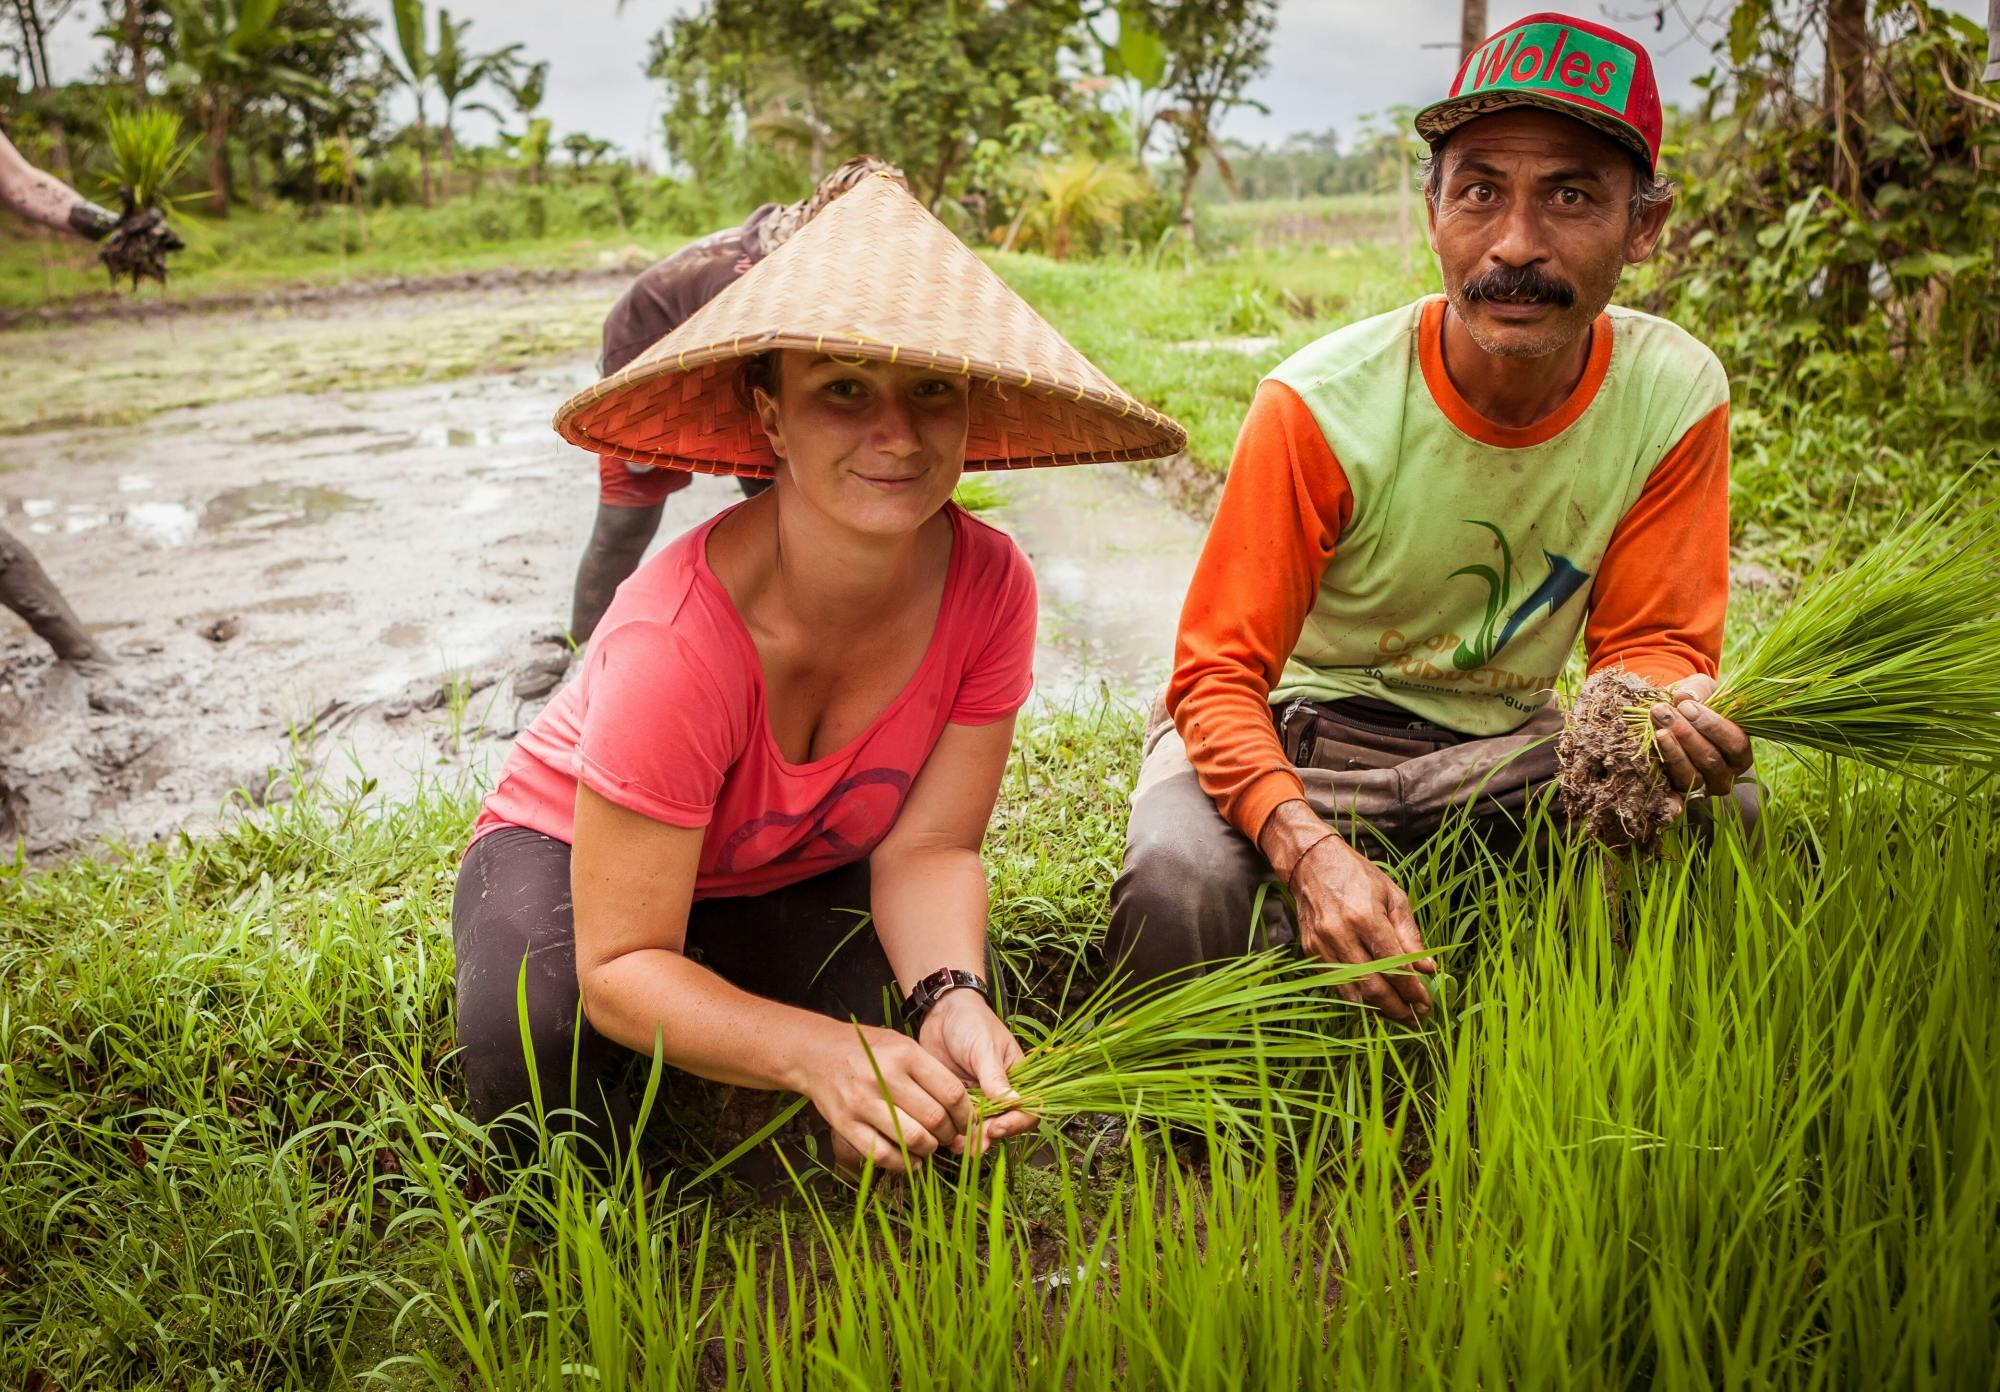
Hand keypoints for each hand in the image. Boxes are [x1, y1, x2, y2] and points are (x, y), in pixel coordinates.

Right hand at [800, 1021, 972, 1171]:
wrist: (816, 1053)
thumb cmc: (867, 1050)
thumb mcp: (901, 1044)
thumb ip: (929, 1072)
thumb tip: (961, 1108)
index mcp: (905, 1054)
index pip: (951, 1091)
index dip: (965, 1114)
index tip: (966, 1122)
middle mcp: (885, 1077)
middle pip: (935, 1118)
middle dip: (948, 1134)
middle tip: (947, 1136)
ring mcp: (863, 1102)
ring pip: (913, 1139)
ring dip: (928, 1150)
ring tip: (929, 1146)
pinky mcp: (846, 1124)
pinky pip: (882, 1154)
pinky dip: (903, 1164)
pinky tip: (910, 1161)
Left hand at [917, 989, 1037, 1150]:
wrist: (940, 1011)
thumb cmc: (971, 1022)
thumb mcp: (985, 1048)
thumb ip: (995, 1077)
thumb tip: (1014, 1104)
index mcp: (1017, 1078)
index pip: (1027, 1109)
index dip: (1015, 1123)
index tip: (997, 1127)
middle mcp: (1000, 1092)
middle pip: (1004, 1124)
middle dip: (990, 1136)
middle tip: (974, 1144)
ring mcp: (978, 1097)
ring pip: (981, 1128)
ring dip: (972, 1140)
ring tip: (958, 1145)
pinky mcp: (956, 1100)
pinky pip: (959, 1122)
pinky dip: (955, 1132)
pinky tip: (947, 1138)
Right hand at [1288, 834, 1433, 1022]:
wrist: (1312, 863)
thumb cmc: (1358, 876)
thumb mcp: (1393, 897)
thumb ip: (1410, 935)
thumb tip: (1427, 969)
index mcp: (1365, 918)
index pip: (1394, 967)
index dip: (1412, 991)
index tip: (1426, 1003)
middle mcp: (1340, 935)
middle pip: (1373, 987)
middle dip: (1397, 1008)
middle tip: (1416, 1018)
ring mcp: (1321, 945)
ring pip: (1352, 993)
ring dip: (1377, 1009)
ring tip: (1398, 1015)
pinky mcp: (1310, 951)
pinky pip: (1336, 984)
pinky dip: (1356, 997)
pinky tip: (1374, 1000)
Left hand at [1647, 674, 1752, 804]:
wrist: (1674, 720)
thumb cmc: (1695, 703)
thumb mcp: (1701, 690)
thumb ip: (1698, 690)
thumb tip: (1685, 696)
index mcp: (1740, 750)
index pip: (1734, 743)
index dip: (1711, 725)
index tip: (1685, 706)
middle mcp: (1726, 774)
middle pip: (1710, 760)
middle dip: (1685, 734)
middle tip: (1661, 712)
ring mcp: (1704, 787)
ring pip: (1692, 777)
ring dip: (1673, 753)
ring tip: (1658, 731)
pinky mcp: (1681, 794)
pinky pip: (1675, 799)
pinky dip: (1670, 799)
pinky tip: (1659, 786)